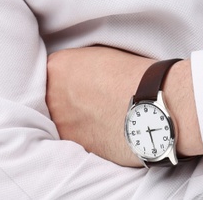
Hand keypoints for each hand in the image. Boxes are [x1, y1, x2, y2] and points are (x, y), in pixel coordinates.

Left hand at [45, 44, 156, 166]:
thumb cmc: (134, 75)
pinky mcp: (75, 145)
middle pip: (51, 97)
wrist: (153, 105)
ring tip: (100, 117)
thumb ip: (78, 65)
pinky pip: (75, 139)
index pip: (50, 72)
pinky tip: (104, 130)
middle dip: (66, 100)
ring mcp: (61, 122)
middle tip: (91, 102)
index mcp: (57, 66)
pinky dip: (86, 136)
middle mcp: (52, 94)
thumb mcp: (99, 56)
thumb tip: (77, 76)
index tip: (79, 84)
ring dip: (75, 121)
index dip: (66, 79)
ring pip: (61, 120)